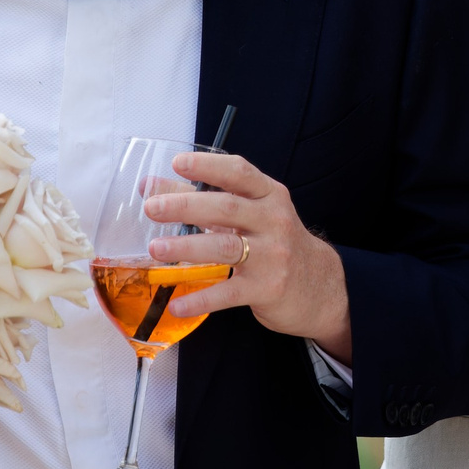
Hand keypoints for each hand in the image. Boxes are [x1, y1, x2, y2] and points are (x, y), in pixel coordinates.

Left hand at [148, 150, 352, 362]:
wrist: (318, 285)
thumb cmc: (274, 243)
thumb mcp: (248, 214)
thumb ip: (201, 198)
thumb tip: (150, 186)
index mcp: (269, 196)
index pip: (239, 173)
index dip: (208, 166)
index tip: (178, 164)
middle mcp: (274, 221)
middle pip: (227, 209)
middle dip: (186, 206)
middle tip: (152, 208)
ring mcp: (272, 256)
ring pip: (225, 247)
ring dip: (187, 247)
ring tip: (156, 249)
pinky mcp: (267, 288)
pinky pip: (228, 292)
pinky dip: (200, 299)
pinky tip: (176, 304)